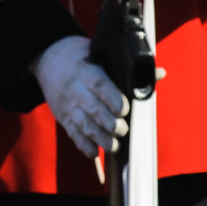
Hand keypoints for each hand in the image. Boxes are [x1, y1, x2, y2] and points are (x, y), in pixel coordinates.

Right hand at [32, 35, 127, 156]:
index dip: (112, 99)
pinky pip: (72, 133)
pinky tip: (93, 152)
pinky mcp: (62, 116)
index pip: (100, 86)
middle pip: (92, 109)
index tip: (124, 110)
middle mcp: (74, 89)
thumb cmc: (80, 56)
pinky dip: (82, 144)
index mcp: (86, 71)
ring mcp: (66, 104)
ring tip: (113, 146)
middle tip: (123, 130)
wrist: (47, 58)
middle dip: (109, 123)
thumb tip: (159, 73)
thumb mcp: (100, 54)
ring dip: (98, 138)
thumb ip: (127, 67)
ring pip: (82, 124)